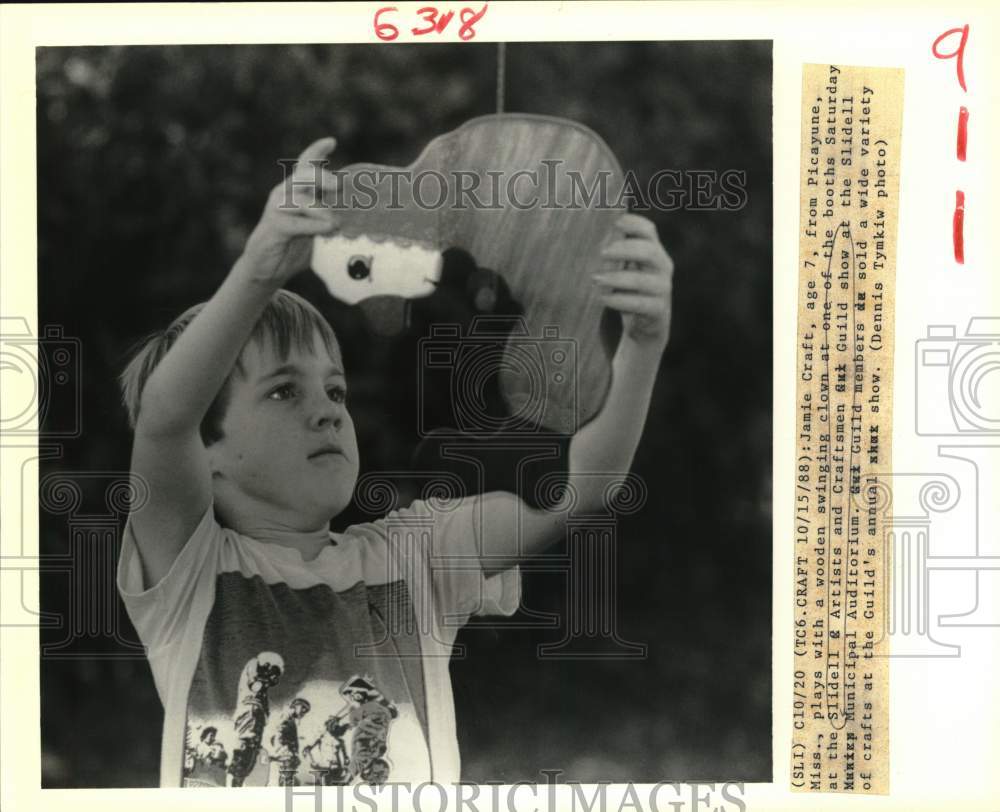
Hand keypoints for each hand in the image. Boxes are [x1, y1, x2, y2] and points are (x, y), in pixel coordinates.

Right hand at [240, 137, 340, 285]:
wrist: (269, 268)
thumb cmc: (297, 246)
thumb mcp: (320, 228)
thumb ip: (336, 217)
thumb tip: (368, 216)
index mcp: (298, 190)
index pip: (305, 164)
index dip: (316, 151)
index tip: (332, 142)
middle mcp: (285, 193)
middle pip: (303, 175)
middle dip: (321, 176)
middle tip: (339, 184)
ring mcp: (277, 208)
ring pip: (298, 198)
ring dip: (319, 207)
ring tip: (335, 220)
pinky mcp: (273, 226)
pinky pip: (293, 222)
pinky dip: (311, 225)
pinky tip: (326, 228)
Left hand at [592, 213, 673, 349]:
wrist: (644, 328)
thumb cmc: (628, 292)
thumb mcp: (624, 270)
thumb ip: (614, 254)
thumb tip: (582, 237)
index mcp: (654, 251)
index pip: (648, 230)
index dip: (633, 223)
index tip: (614, 222)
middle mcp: (662, 267)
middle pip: (649, 251)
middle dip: (624, 250)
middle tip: (601, 253)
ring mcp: (662, 289)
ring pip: (642, 280)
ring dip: (617, 278)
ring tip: (596, 279)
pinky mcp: (658, 310)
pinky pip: (640, 304)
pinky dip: (620, 301)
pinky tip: (603, 299)